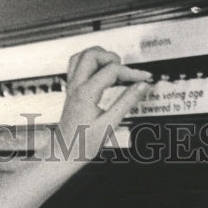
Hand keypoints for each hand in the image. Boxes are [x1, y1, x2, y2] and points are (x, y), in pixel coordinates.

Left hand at [53, 47, 150, 161]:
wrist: (63, 154)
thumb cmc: (82, 144)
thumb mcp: (110, 124)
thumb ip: (127, 102)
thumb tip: (142, 86)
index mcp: (86, 94)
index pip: (112, 70)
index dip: (132, 72)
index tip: (144, 79)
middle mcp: (76, 87)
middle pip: (92, 54)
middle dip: (112, 57)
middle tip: (124, 72)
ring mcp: (71, 88)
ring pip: (81, 56)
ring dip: (100, 56)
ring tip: (113, 69)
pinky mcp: (70, 91)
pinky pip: (75, 66)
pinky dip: (89, 63)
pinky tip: (100, 73)